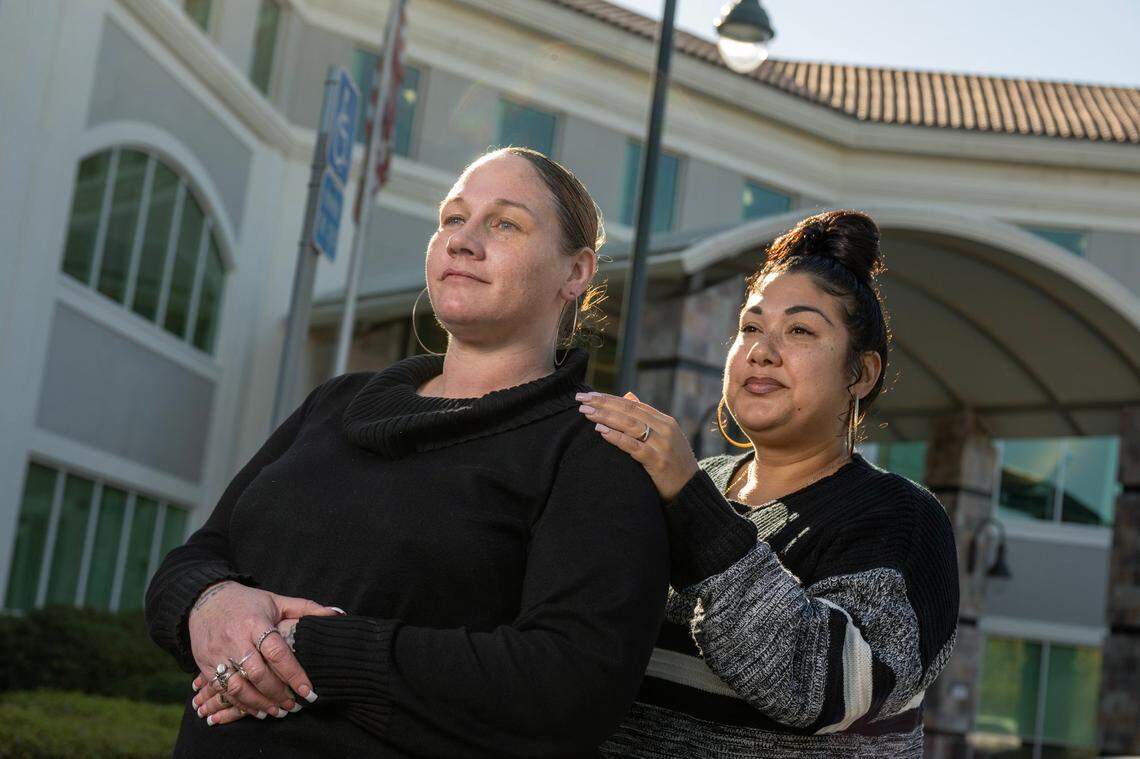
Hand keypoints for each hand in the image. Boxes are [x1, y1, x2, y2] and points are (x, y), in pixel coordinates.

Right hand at [187, 580, 342, 725]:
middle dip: (278, 693)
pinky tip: (256, 709)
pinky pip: (222, 690)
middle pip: (258, 673)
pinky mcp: (204, 664)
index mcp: (256, 622)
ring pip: (238, 686)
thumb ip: (307, 609)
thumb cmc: (248, 602)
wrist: (205, 599)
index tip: (309, 691)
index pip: (277, 652)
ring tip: (277, 711)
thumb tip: (338, 614)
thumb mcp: (277, 600)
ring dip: (259, 703)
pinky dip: (240, 703)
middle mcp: (235, 639)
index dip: (294, 674)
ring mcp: (217, 653)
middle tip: (294, 705)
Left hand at [576, 391, 698, 500]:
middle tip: (582, 399)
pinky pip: (634, 446)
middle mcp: (664, 429)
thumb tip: (628, 396)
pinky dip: (616, 437)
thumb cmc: (673, 463)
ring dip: (606, 417)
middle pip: (629, 410)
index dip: (610, 398)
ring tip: (587, 412)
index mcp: (665, 421)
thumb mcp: (664, 437)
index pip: (633, 404)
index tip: (589, 395)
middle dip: (603, 403)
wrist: (691, 490)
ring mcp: (662, 445)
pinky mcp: (658, 462)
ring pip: (630, 425)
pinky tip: (601, 431)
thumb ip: (646, 417)